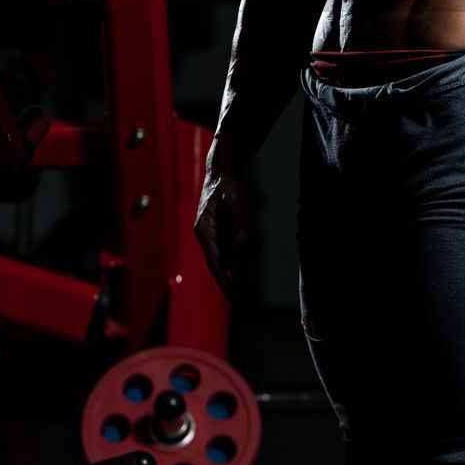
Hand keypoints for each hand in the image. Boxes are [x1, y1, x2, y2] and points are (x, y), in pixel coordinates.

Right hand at [194, 155, 258, 299]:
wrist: (224, 167)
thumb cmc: (227, 182)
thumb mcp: (236, 200)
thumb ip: (240, 223)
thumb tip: (244, 242)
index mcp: (205, 230)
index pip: (214, 263)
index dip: (223, 281)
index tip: (232, 297)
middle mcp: (207, 235)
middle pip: (225, 260)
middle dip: (242, 258)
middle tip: (257, 245)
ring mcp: (214, 233)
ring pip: (231, 254)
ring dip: (245, 252)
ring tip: (258, 242)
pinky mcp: (222, 230)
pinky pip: (234, 246)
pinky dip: (245, 245)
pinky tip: (256, 239)